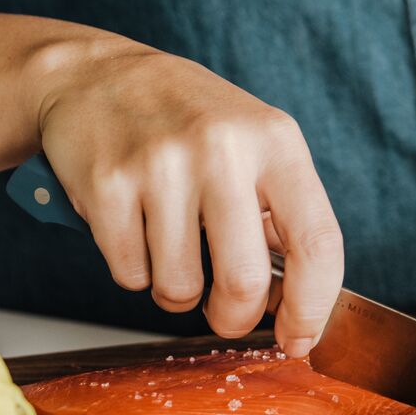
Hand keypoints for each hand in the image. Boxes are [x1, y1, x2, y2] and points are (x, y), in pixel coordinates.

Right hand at [34, 36, 343, 356]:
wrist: (97, 75)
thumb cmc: (187, 119)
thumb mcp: (253, 143)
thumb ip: (280, 215)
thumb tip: (293, 307)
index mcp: (275, 141)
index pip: (318, 242)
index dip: (313, 307)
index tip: (299, 339)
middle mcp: (223, 149)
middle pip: (244, 282)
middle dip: (234, 317)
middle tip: (224, 313)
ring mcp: (162, 165)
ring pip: (179, 288)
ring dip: (176, 290)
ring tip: (170, 245)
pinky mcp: (108, 185)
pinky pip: (130, 275)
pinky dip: (134, 269)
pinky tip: (134, 225)